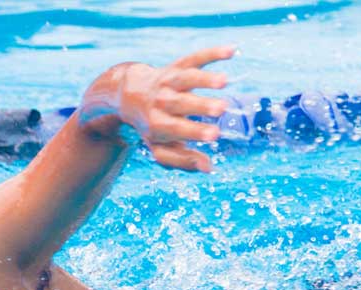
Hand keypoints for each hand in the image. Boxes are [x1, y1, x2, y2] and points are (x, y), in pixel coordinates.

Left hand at [84, 46, 233, 171]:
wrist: (128, 94)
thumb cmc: (151, 126)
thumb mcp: (160, 146)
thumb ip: (183, 159)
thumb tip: (210, 168)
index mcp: (158, 124)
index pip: (177, 128)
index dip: (195, 131)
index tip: (215, 135)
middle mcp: (161, 101)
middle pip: (181, 103)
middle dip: (201, 105)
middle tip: (221, 109)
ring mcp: (169, 82)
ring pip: (186, 78)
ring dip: (204, 78)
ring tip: (224, 81)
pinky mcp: (177, 66)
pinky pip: (194, 57)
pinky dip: (212, 53)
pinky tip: (232, 51)